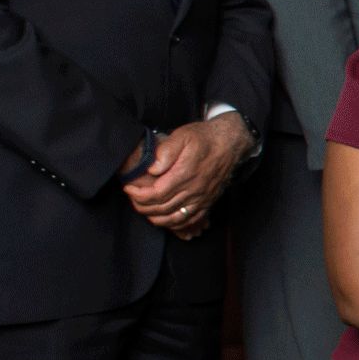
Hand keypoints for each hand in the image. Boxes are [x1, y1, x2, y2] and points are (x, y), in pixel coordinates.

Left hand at [125, 114, 252, 232]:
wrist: (230, 144)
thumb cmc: (205, 138)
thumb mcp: (183, 135)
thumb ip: (165, 150)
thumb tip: (151, 168)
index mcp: (185, 174)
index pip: (156, 194)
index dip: (138, 195)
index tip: (128, 188)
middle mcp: (194, 190)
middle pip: (162, 208)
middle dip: (142, 206)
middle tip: (132, 198)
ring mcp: (202, 198)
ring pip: (174, 218)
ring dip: (156, 218)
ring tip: (144, 209)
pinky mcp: (208, 202)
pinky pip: (189, 220)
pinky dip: (174, 224)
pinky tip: (164, 218)